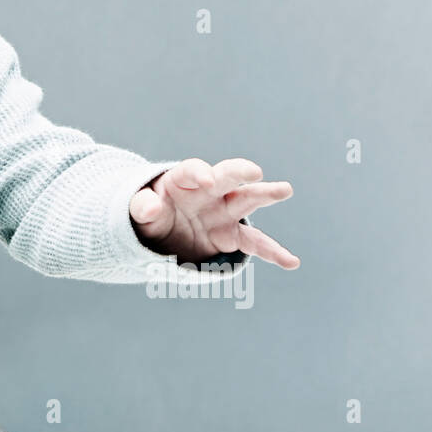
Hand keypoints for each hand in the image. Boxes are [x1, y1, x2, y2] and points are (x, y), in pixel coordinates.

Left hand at [129, 157, 298, 268]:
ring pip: (246, 201)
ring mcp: (223, 212)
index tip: (208, 181)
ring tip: (285, 189)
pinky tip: (291, 261)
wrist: (161, 229)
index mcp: (184, 180)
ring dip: (265, 195)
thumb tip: (152, 208)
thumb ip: (143, 207)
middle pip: (227, 177)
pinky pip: (254, 243)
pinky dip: (272, 252)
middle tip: (254, 172)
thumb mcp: (140, 210)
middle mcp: (209, 192)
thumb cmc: (151, 211)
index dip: (201, 174)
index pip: (193, 170)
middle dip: (239, 172)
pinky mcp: (231, 235)